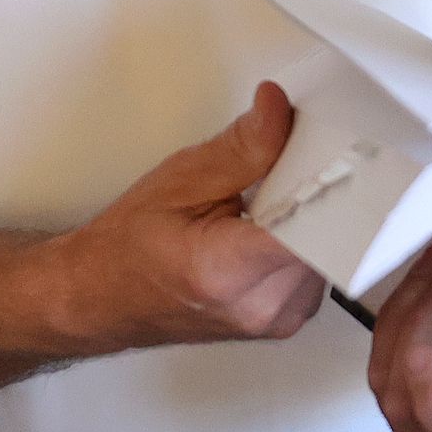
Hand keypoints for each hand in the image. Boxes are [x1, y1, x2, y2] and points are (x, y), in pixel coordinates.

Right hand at [49, 82, 328, 352]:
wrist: (101, 297)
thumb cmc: (125, 248)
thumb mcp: (180, 179)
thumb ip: (242, 146)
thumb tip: (280, 111)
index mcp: (227, 271)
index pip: (314, 227)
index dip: (329, 181)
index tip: (329, 150)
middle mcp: (261, 306)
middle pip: (328, 235)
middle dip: (314, 191)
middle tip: (284, 168)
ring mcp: (279, 319)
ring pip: (330, 250)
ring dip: (310, 217)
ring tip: (265, 203)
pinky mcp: (288, 319)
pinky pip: (319, 268)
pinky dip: (304, 239)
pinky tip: (270, 226)